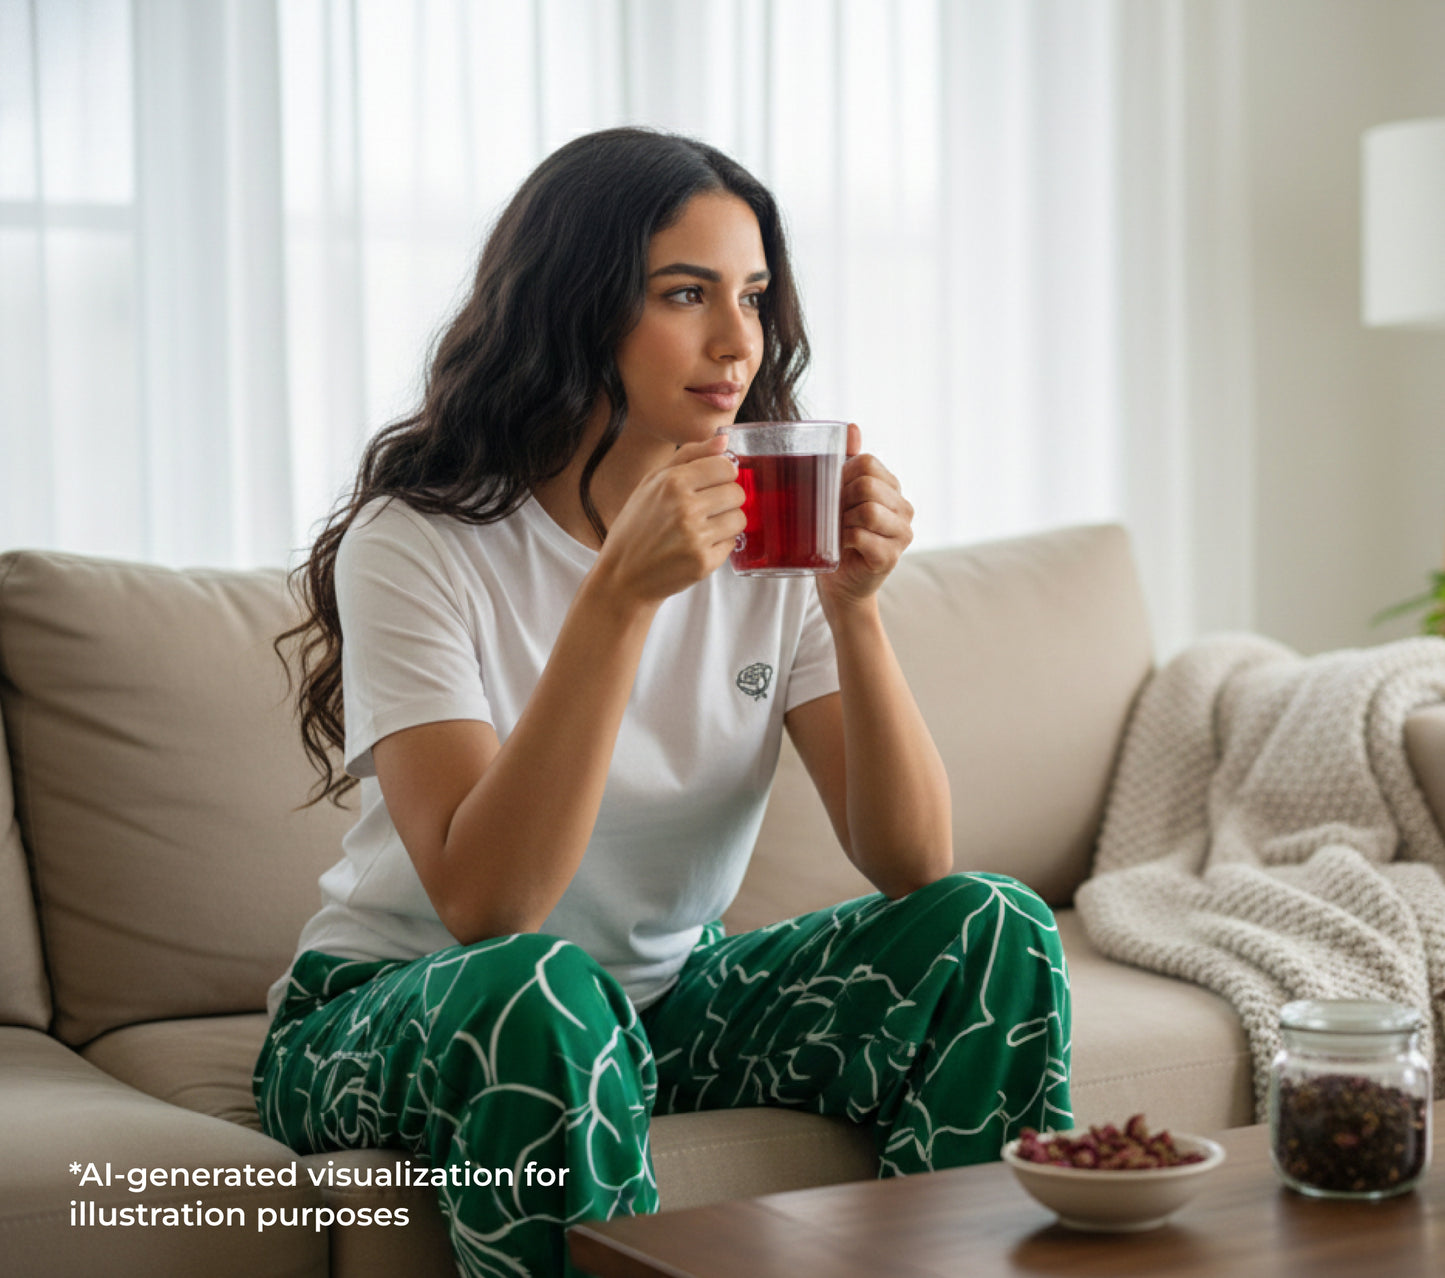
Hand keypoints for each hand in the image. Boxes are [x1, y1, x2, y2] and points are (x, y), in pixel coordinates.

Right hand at [595, 435, 745, 605]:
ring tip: (703, 527)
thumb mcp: (651, 482)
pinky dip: (720, 544)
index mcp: (672, 482)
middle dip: (726, 499)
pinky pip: (733, 543)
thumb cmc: (636, 526)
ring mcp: (696, 537)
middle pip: (737, 492)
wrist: (624, 576)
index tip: (713, 483)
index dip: (723, 474)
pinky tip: (698, 546)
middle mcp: (685, 508)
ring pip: (739, 518)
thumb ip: (689, 456)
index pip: (726, 467)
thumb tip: (724, 438)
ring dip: (726, 522)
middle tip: (706, 509)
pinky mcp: (704, 562)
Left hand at [817, 423, 913, 614]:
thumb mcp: (839, 495)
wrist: (840, 584)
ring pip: (867, 510)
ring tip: (838, 532)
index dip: (843, 475)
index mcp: (893, 489)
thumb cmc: (838, 536)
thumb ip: (847, 461)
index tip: (834, 495)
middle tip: (834, 517)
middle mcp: (905, 509)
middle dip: (841, 499)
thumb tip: (852, 427)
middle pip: (867, 485)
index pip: (868, 463)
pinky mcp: (891, 557)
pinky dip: (843, 540)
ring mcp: (902, 534)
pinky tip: (841, 547)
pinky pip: (861, 536)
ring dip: (842, 521)